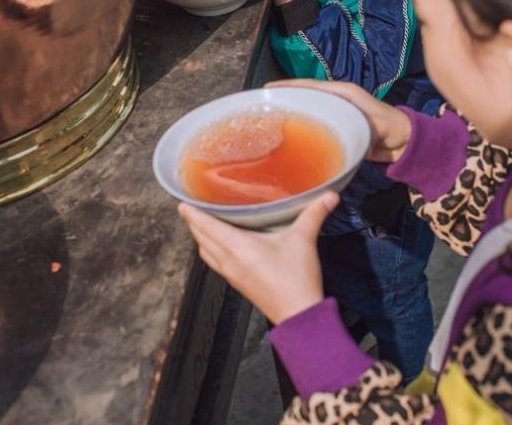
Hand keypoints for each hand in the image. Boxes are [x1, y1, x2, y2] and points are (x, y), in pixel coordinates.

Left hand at [178, 192, 337, 323]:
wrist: (299, 316)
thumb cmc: (297, 280)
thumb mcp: (304, 240)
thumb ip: (314, 213)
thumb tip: (330, 195)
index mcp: (239, 248)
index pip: (207, 226)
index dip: (193, 214)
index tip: (181, 202)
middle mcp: (230, 261)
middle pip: (202, 239)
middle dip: (194, 223)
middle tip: (190, 208)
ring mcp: (232, 275)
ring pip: (206, 253)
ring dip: (200, 238)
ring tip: (201, 224)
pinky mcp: (238, 284)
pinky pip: (215, 263)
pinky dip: (210, 251)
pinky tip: (219, 247)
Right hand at [266, 79, 411, 162]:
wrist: (404, 142)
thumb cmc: (391, 127)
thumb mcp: (375, 122)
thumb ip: (358, 121)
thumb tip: (335, 125)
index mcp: (343, 92)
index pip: (310, 86)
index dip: (289, 86)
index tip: (268, 88)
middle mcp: (336, 100)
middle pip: (305, 96)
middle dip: (284, 98)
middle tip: (261, 105)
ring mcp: (336, 114)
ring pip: (308, 110)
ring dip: (291, 112)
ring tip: (268, 120)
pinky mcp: (337, 127)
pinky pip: (315, 125)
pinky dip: (302, 127)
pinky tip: (289, 137)